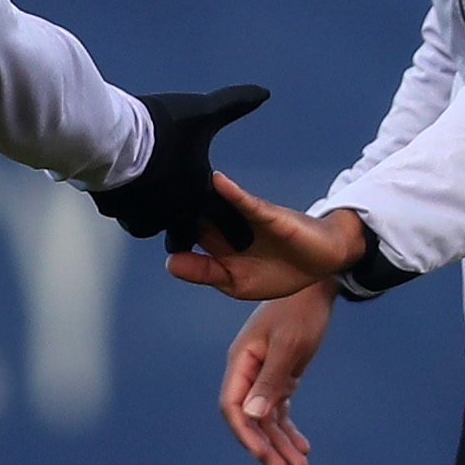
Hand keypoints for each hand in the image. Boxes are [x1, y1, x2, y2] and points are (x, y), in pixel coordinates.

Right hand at [90, 85, 270, 250]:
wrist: (113, 141)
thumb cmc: (162, 129)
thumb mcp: (204, 113)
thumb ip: (234, 105)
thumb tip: (264, 92)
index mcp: (199, 197)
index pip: (226, 222)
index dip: (236, 229)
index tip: (244, 239)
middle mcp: (173, 214)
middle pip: (184, 236)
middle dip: (187, 234)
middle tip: (188, 233)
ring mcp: (142, 216)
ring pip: (151, 226)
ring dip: (154, 217)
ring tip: (153, 206)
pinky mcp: (116, 211)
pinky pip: (124, 212)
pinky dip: (127, 204)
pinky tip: (125, 191)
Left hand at [166, 179, 369, 301]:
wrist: (322, 261)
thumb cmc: (280, 271)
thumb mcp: (236, 283)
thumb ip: (204, 272)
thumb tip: (170, 262)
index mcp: (214, 243)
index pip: (182, 233)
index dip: (165, 227)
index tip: (143, 216)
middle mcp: (224, 225)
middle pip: (193, 212)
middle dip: (175, 205)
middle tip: (149, 193)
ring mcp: (244, 216)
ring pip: (214, 203)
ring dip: (196, 194)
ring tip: (172, 181)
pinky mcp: (266, 213)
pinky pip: (247, 202)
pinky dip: (232, 192)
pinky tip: (217, 182)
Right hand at [220, 285, 334, 464]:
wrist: (318, 288)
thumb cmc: (301, 312)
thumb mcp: (289, 346)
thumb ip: (271, 381)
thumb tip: (252, 416)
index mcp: (241, 362)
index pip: (232, 407)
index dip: (245, 435)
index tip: (263, 456)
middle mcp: (248, 372)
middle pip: (250, 419)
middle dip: (266, 448)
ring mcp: (263, 376)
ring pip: (267, 419)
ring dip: (281, 445)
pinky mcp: (280, 377)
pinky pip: (280, 411)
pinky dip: (290, 430)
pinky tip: (303, 448)